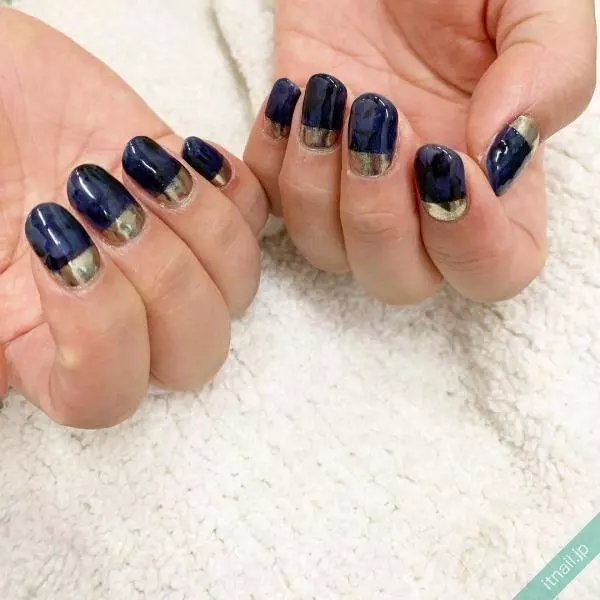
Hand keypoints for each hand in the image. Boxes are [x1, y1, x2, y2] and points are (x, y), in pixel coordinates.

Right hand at [0, 9, 267, 427]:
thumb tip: (8, 376)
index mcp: (44, 340)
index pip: (106, 398)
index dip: (98, 337)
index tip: (57, 244)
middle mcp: (122, 311)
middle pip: (197, 355)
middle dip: (162, 278)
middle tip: (101, 203)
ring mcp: (171, 255)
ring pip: (239, 289)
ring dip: (196, 225)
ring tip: (134, 165)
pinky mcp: (201, 199)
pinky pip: (258, 215)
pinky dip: (230, 185)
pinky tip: (176, 152)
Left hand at [244, 0, 595, 303]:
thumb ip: (549, 74)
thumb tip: (500, 154)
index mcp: (492, 177)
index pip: (495, 270)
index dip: (471, 245)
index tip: (445, 160)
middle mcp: (420, 199)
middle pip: (398, 280)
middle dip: (379, 218)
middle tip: (380, 121)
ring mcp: (351, 184)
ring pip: (325, 252)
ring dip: (318, 183)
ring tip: (329, 94)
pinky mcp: (295, 156)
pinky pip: (269, 204)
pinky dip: (273, 157)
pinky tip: (292, 94)